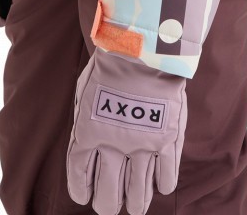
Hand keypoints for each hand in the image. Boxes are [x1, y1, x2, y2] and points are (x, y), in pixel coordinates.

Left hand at [66, 46, 187, 214]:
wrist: (141, 48)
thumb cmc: (110, 63)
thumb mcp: (85, 90)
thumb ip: (86, 119)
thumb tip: (86, 139)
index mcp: (87, 133)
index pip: (80, 175)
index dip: (82, 190)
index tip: (85, 197)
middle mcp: (113, 146)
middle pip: (109, 194)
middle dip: (107, 205)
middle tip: (110, 206)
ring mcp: (142, 146)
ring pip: (138, 192)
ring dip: (136, 203)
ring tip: (136, 207)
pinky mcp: (166, 140)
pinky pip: (166, 175)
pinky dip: (163, 185)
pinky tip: (160, 186)